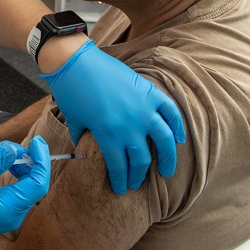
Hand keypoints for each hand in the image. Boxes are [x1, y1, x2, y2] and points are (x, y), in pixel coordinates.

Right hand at [0, 136, 49, 249]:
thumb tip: (13, 149)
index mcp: (8, 209)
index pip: (38, 183)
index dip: (41, 159)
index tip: (36, 140)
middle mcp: (13, 215)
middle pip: (35, 184)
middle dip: (30, 160)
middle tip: (11, 144)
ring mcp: (8, 216)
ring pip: (27, 187)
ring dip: (22, 166)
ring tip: (5, 152)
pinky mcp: (2, 213)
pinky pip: (17, 191)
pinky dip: (15, 175)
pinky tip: (3, 164)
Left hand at [41, 40, 185, 194]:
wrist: (75, 61)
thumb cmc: (70, 91)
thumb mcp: (74, 120)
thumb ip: (83, 138)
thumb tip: (86, 150)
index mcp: (108, 135)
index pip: (119, 166)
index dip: (120, 180)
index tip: (120, 188)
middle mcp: (129, 125)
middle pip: (141, 159)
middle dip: (138, 175)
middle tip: (136, 183)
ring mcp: (142, 108)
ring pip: (163, 141)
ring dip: (167, 159)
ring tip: (166, 172)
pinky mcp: (148, 92)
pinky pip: (170, 112)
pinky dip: (178, 126)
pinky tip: (179, 139)